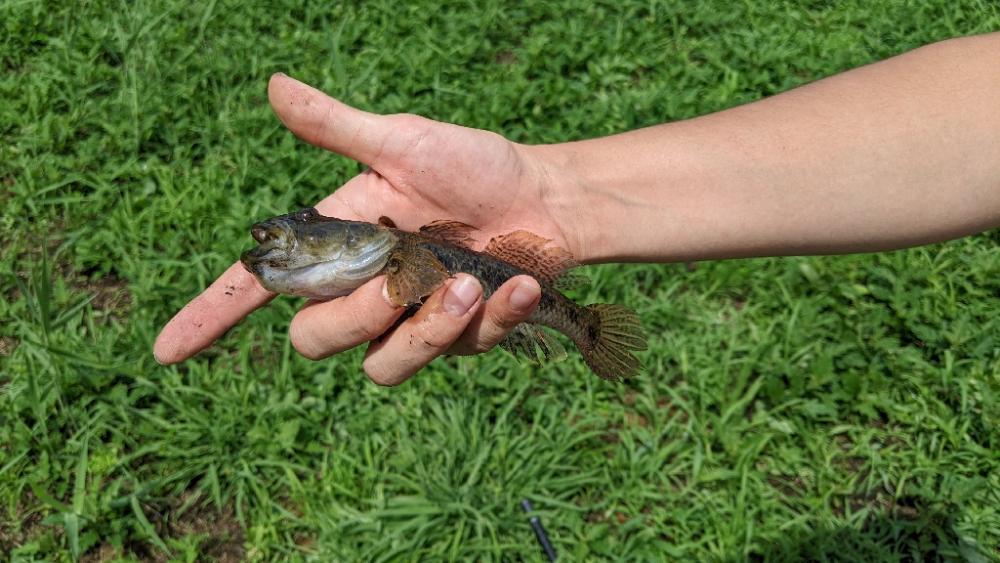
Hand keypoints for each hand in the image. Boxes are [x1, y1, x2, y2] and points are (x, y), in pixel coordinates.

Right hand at [153, 73, 578, 384]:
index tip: (167, 351)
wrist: (546, 199)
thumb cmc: (473, 166)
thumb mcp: (402, 142)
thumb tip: (273, 85)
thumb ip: (338, 128)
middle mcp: (363, 290)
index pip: (259, 287)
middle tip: (407, 273)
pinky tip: (514, 286)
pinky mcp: (456, 342)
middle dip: (358, 313)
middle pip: (314, 339)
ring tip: (469, 282)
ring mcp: (408, 322)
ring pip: (378, 368)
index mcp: (337, 244)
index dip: (211, 316)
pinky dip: (488, 321)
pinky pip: (451, 357)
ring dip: (425, 329)